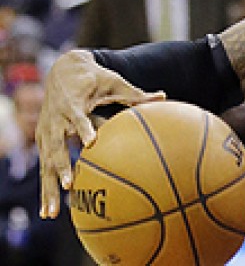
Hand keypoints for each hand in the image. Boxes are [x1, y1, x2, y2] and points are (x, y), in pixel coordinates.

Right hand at [37, 50, 164, 217]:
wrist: (63, 70)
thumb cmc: (93, 78)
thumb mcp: (113, 82)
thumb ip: (135, 94)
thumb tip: (163, 96)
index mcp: (73, 103)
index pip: (77, 117)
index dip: (83, 129)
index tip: (91, 142)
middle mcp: (56, 119)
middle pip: (56, 146)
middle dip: (61, 166)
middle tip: (70, 185)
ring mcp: (46, 132)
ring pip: (45, 162)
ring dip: (48, 186)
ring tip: (52, 213)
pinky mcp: (43, 140)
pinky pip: (44, 166)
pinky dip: (46, 186)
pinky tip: (49, 211)